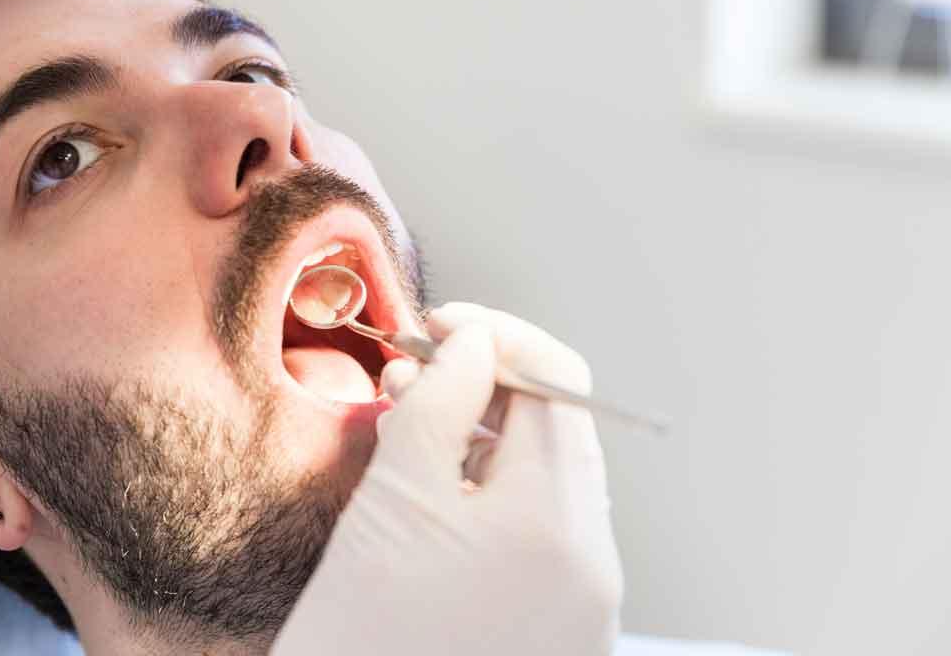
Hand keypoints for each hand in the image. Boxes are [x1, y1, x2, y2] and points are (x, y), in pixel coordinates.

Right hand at [272, 302, 622, 654]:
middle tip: (417, 371)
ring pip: (549, 478)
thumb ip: (443, 401)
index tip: (440, 325)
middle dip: (491, 385)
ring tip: (413, 422)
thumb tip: (477, 343)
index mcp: (557, 524)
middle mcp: (592, 564)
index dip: (498, 338)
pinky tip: (438, 484)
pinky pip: (543, 532)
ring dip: (488, 435)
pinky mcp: (563, 629)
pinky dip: (495, 492)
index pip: (558, 383)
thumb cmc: (358, 631)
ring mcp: (584, 603)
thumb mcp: (394, 496)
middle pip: (560, 429)